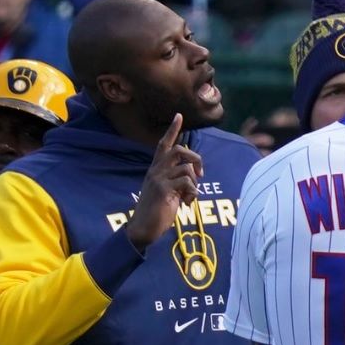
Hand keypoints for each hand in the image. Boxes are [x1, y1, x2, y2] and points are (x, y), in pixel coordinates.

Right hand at [125, 114, 201, 252]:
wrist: (143, 228)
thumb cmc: (156, 211)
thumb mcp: (167, 191)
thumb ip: (176, 180)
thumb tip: (194, 175)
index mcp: (155, 170)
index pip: (163, 144)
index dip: (172, 130)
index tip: (179, 116)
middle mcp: (155, 171)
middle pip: (179, 150)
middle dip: (195, 158)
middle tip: (201, 173)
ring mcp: (159, 179)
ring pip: (186, 168)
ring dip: (195, 182)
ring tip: (190, 195)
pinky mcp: (164, 190)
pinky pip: (187, 182)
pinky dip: (193, 192)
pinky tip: (187, 203)